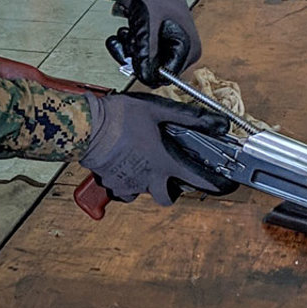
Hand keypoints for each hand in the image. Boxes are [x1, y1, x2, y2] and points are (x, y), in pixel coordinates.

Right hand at [79, 92, 237, 205]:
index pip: (196, 180)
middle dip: (171, 190)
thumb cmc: (118, 117)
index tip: (221, 186)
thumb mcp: (156, 109)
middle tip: (168, 173)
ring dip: (147, 183)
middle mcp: (147, 178)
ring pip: (144, 193)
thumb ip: (187, 116)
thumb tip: (215, 121)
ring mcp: (128, 184)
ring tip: (141, 162)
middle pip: (167, 198)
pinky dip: (127, 181)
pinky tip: (124, 164)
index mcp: (162, 162)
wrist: (85, 125)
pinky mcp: (110, 184)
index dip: (213, 184)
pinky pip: (124, 190)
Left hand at [109, 0, 199, 86]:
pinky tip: (125, 32)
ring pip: (145, 64)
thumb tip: (145, 76)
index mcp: (190, 49)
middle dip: (136, 56)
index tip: (134, 56)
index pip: (167, 75)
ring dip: (130, 50)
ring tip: (126, 32)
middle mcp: (184, 53)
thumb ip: (147, 54)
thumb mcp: (149, 28)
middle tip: (128, 39)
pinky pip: (141, 55)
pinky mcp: (160, 46)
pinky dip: (129, 46)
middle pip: (154, 71)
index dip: (146, 68)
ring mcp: (171, 49)